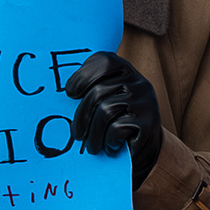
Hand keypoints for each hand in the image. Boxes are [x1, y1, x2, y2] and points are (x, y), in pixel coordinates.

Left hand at [63, 50, 164, 185]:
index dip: (82, 77)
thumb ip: (89, 90)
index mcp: (124, 70)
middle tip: (76, 134)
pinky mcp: (149, 120)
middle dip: (82, 116)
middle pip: (99, 91)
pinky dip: (109, 140)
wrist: (145, 143)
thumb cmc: (117, 118)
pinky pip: (118, 128)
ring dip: (93, 134)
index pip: (103, 62)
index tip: (70, 94)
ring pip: (106, 110)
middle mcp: (137, 81)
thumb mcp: (106, 98)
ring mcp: (145, 99)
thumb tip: (59, 97)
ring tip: (91, 147)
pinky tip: (110, 147)